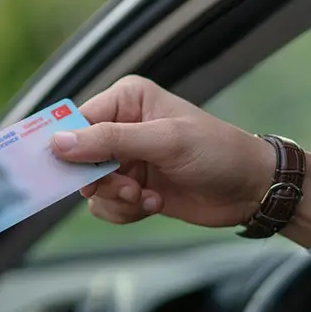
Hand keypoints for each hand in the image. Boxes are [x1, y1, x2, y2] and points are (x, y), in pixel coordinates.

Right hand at [50, 76, 275, 228]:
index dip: (66, 147)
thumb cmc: (217, 152)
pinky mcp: (131, 187)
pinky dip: (125, 211)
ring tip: (146, 197)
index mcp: (126, 100)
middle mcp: (121, 127)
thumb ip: (109, 141)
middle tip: (127, 188)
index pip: (77, 121)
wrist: (252, 189)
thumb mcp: (164, 141)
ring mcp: (125, 159)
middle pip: (78, 159)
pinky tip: (154, 203)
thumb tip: (58, 142)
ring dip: (116, 199)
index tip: (62, 171)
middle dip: (100, 180)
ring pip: (90, 187)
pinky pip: (105, 205)